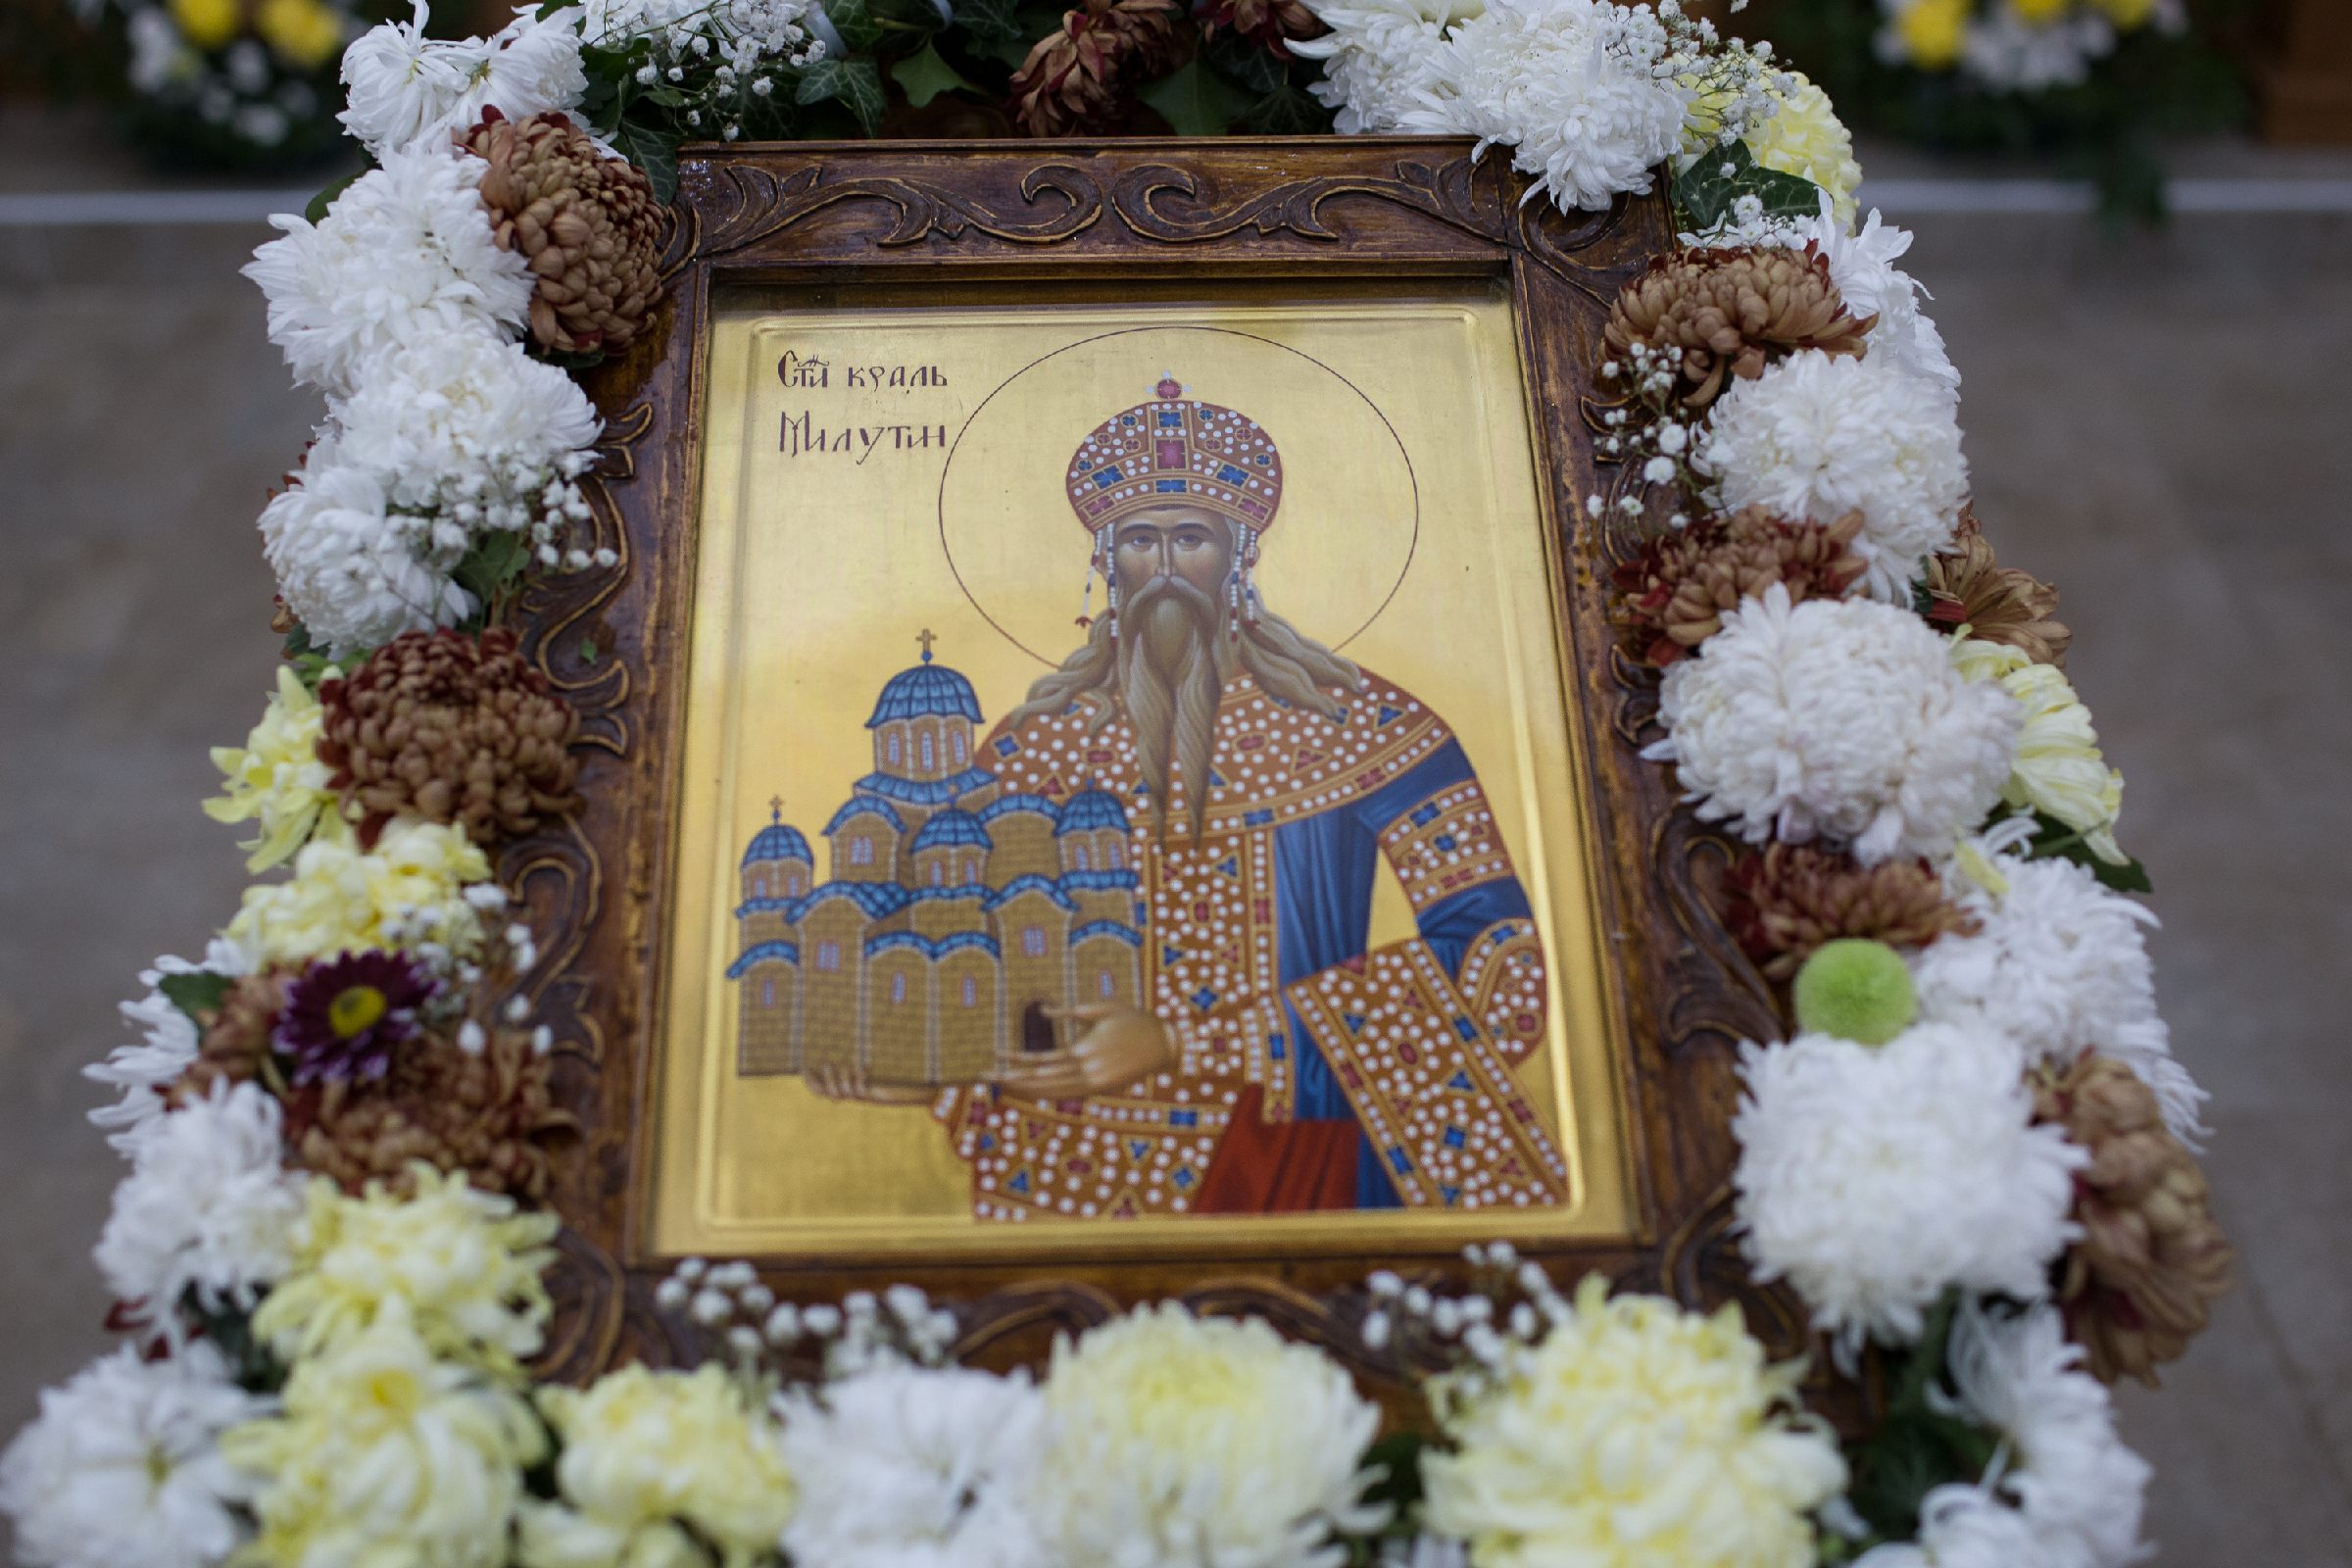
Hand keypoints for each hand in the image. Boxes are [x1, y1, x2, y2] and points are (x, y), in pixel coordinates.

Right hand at [805, 1062, 936, 1104]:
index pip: (819, 1090)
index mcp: (845, 1087)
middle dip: (824, 1079)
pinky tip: (865, 1066)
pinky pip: (861, 1090)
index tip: (802, 1066)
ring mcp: (861, 1097)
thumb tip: (841, 1025)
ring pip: (843, 1093)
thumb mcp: (869, 1058)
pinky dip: (861, 1077)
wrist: (908, 1086)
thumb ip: (857, 1049)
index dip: (810, 1081)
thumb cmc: (887, 1070)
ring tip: (845, 1064)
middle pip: (828, 1093)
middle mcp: (850, 1094)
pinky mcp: (874, 1096)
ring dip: (842, 1077)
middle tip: (825, 1062)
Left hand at [990, 1003, 1176, 1099]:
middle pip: (1041, 1081)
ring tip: (1002, 1086)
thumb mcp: (1104, 1008)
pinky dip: (1047, 1095)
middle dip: (1012, 1079)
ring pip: (1052, 1093)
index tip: (995, 1056)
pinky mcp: (1101, 1090)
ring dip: (1026, 1090)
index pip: (1042, 1060)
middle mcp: (1087, 1073)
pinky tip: (1032, 1092)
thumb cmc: (1135, 1021)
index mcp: (1085, 1051)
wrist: (1165, 1046)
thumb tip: (1044, 1011)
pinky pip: (1067, 1095)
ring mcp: (1094, 1086)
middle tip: (986, 1077)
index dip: (1016, 1060)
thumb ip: (1072, 1011)